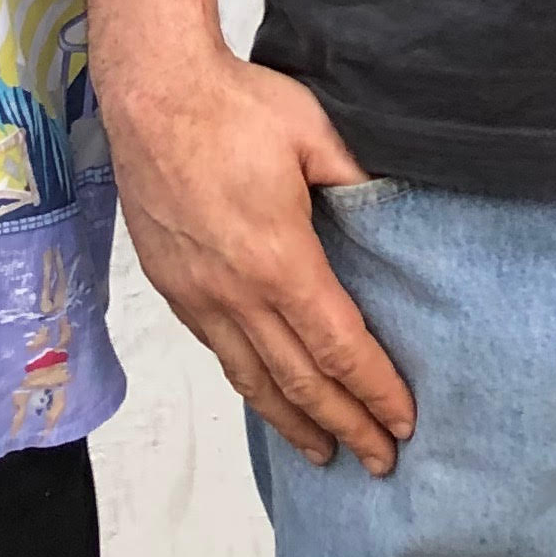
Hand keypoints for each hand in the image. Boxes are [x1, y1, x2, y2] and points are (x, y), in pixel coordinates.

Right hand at [99, 45, 416, 472]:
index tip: (403, 421)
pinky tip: (266, 396)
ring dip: (292, 422)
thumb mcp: (316, 134)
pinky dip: (249, 386)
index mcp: (281, 261)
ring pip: (252, 379)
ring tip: (324, 452)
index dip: (374, 390)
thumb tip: (394, 207)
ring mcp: (200, 296)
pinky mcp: (173, 287)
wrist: (153, 95)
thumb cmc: (235, 106)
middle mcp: (237, 293)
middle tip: (378, 462)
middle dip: (344, 425)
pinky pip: (218, 353)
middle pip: (299, 380)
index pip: (338, 347)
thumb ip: (357, 180)